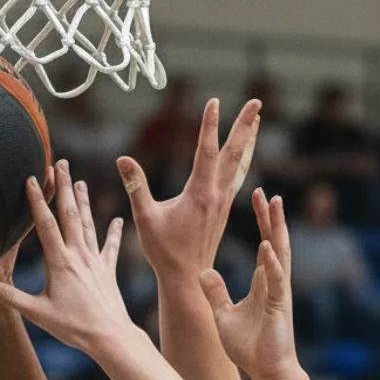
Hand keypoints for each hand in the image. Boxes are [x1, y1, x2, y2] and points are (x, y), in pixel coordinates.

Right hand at [0, 161, 128, 353]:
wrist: (110, 337)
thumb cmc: (73, 327)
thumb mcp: (38, 313)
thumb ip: (9, 298)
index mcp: (60, 262)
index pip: (46, 224)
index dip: (38, 200)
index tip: (33, 178)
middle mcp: (79, 255)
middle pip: (70, 215)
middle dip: (64, 187)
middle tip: (61, 164)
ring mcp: (95, 261)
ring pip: (89, 224)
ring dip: (83, 201)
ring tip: (80, 181)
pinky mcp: (108, 271)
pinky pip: (110, 247)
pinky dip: (113, 232)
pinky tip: (118, 219)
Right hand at [117, 99, 261, 277]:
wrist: (188, 278)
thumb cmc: (164, 251)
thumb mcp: (145, 218)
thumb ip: (136, 186)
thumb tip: (122, 159)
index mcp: (200, 194)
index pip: (207, 151)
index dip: (209, 125)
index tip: (214, 101)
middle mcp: (217, 195)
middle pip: (234, 153)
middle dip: (245, 126)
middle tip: (256, 102)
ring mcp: (223, 202)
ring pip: (240, 163)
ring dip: (249, 139)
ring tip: (257, 119)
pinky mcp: (223, 209)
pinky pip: (236, 177)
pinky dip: (242, 159)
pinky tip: (243, 155)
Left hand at [199, 190, 297, 379]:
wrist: (266, 371)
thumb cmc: (249, 347)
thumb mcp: (223, 314)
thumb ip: (215, 292)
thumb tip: (204, 272)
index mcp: (263, 281)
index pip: (264, 242)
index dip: (262, 221)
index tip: (258, 197)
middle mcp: (274, 281)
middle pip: (275, 240)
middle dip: (270, 217)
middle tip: (266, 191)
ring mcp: (278, 291)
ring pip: (280, 253)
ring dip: (276, 229)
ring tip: (274, 204)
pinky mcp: (279, 305)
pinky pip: (275, 279)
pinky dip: (270, 262)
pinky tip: (266, 246)